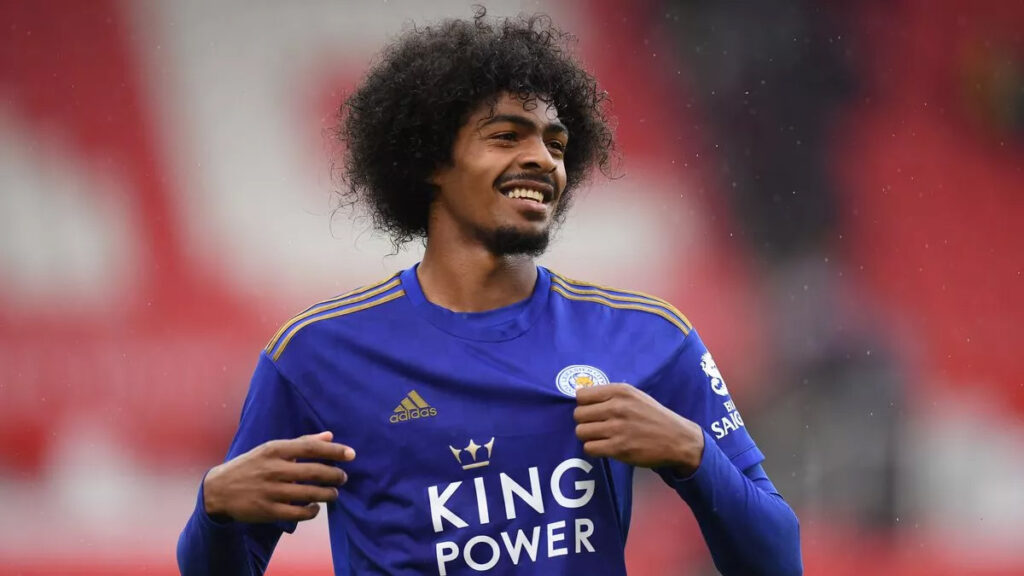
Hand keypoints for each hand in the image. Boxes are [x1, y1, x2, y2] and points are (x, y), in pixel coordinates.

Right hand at [203, 431, 355, 522]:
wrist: (219, 489)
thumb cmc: (251, 465)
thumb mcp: (271, 449)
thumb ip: (301, 442)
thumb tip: (330, 436)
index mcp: (275, 449)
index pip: (311, 447)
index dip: (334, 451)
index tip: (351, 454)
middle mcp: (273, 469)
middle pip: (314, 472)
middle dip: (335, 475)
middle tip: (343, 477)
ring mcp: (270, 491)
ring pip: (309, 494)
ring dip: (328, 494)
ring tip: (334, 493)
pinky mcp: (267, 511)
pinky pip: (297, 513)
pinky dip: (312, 511)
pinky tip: (316, 507)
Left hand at [574, 384, 704, 475]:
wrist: (677, 439)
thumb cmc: (653, 416)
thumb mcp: (635, 396)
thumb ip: (611, 395)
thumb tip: (582, 398)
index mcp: (620, 391)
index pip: (581, 395)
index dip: (584, 404)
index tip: (592, 411)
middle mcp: (617, 407)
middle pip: (578, 414)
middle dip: (585, 421)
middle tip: (596, 426)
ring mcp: (617, 429)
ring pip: (581, 432)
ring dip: (588, 436)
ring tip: (601, 437)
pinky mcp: (618, 449)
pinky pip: (589, 448)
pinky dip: (594, 449)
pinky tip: (605, 447)